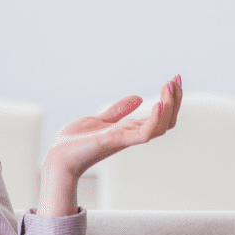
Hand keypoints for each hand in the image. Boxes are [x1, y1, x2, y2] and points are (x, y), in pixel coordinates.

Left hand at [36, 76, 183, 215]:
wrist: (58, 156)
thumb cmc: (76, 143)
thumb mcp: (100, 119)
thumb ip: (118, 110)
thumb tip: (138, 98)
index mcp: (130, 130)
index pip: (161, 116)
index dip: (171, 99)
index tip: (174, 79)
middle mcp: (132, 135)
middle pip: (167, 121)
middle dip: (175, 99)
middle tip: (176, 78)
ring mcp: (126, 138)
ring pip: (161, 127)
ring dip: (170, 106)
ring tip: (170, 86)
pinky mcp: (116, 140)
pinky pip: (145, 134)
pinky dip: (156, 119)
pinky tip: (159, 103)